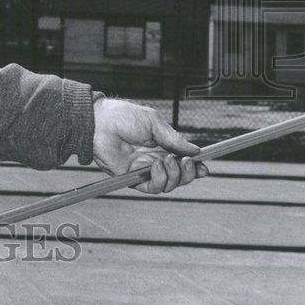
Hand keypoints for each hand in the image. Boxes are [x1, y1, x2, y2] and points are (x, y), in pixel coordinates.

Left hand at [92, 97, 208, 193]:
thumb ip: (174, 139)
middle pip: (179, 176)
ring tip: (168, 160)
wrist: (99, 122)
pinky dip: (160, 179)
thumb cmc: (123, 116)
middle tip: (187, 162)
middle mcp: (154, 159)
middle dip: (189, 173)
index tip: (205, 168)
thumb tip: (196, 151)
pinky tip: (157, 165)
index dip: (195, 167)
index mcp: (161, 146)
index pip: (182, 161)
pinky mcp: (132, 178)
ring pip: (169, 184)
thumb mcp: (154, 123)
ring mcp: (143, 170)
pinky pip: (152, 187)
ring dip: (175, 175)